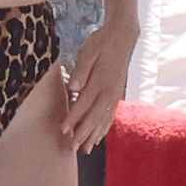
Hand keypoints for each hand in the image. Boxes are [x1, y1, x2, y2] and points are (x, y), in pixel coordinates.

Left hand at [63, 19, 138, 153]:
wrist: (123, 37)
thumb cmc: (101, 42)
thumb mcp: (88, 51)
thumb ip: (81, 70)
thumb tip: (73, 87)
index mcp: (100, 81)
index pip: (83, 104)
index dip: (73, 118)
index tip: (63, 130)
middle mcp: (109, 91)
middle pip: (94, 117)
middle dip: (82, 133)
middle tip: (72, 148)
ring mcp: (115, 94)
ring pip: (104, 119)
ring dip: (94, 135)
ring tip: (85, 149)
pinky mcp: (117, 94)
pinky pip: (111, 116)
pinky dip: (104, 128)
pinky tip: (99, 137)